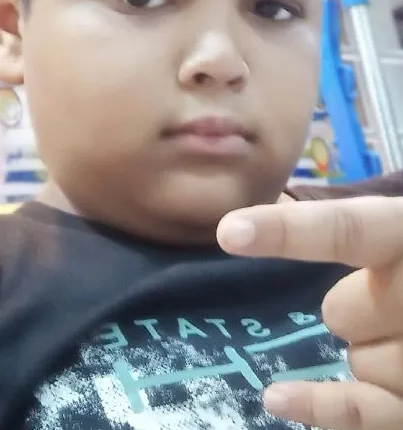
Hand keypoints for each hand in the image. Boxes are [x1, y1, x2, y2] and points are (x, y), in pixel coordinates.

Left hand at [217, 196, 402, 429]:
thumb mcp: (402, 229)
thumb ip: (358, 223)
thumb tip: (268, 213)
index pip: (350, 229)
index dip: (289, 230)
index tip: (229, 232)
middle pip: (342, 312)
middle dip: (356, 307)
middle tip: (392, 298)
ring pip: (358, 361)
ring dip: (373, 351)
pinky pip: (363, 412)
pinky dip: (323, 406)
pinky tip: (278, 398)